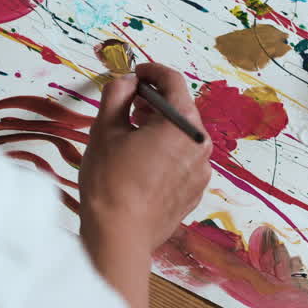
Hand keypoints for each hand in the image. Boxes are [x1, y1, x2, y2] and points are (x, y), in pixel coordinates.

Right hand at [78, 63, 211, 307]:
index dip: (152, 71)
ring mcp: (201, 171)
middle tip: (128, 103)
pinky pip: (182, 160)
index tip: (135, 73)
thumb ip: (118, 94)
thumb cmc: (110, 180)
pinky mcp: (194, 192)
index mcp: (184, 124)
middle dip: (155, 101)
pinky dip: (165, 152)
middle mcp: (201, 145)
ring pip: (182, 136)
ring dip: (160, 127)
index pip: (174, 82)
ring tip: (132, 133)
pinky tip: (141, 162)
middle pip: (181, 109)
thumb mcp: (106, 128)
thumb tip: (127, 80)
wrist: (119, 236)